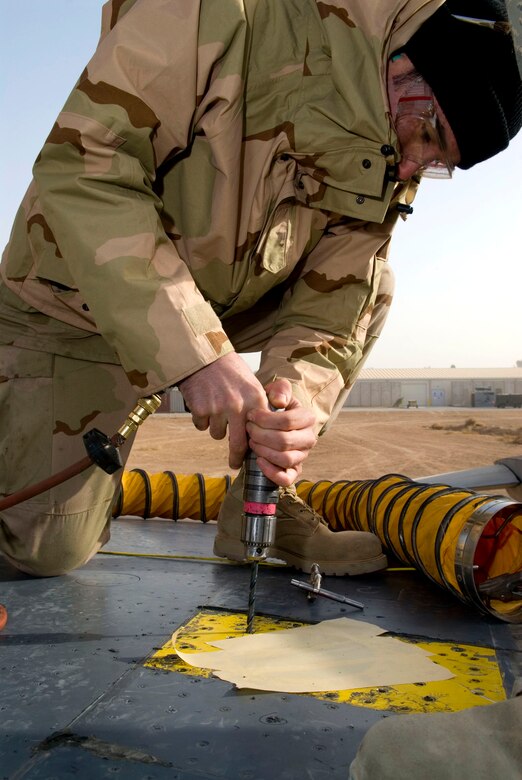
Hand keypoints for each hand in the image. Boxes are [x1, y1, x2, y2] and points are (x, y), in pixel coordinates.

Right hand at [178, 353, 268, 469]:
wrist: (204, 356)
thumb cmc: (229, 370)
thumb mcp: (251, 384)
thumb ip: (256, 408)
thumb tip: (257, 434)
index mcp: (255, 399)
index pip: (258, 433)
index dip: (254, 446)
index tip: (252, 454)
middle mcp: (238, 406)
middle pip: (238, 444)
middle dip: (236, 458)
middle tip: (235, 464)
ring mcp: (218, 408)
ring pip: (217, 434)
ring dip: (216, 428)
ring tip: (215, 409)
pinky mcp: (200, 409)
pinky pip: (201, 425)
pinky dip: (201, 419)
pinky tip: (203, 403)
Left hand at [245, 378, 316, 486]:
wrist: (272, 422)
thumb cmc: (273, 406)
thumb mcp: (278, 391)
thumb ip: (280, 389)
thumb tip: (279, 402)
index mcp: (308, 418)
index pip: (288, 421)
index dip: (265, 419)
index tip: (250, 415)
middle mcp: (309, 438)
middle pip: (284, 441)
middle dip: (260, 435)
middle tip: (248, 428)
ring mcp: (302, 456)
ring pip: (285, 459)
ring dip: (263, 451)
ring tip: (251, 442)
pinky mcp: (294, 470)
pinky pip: (286, 478)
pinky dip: (271, 472)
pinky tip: (258, 460)